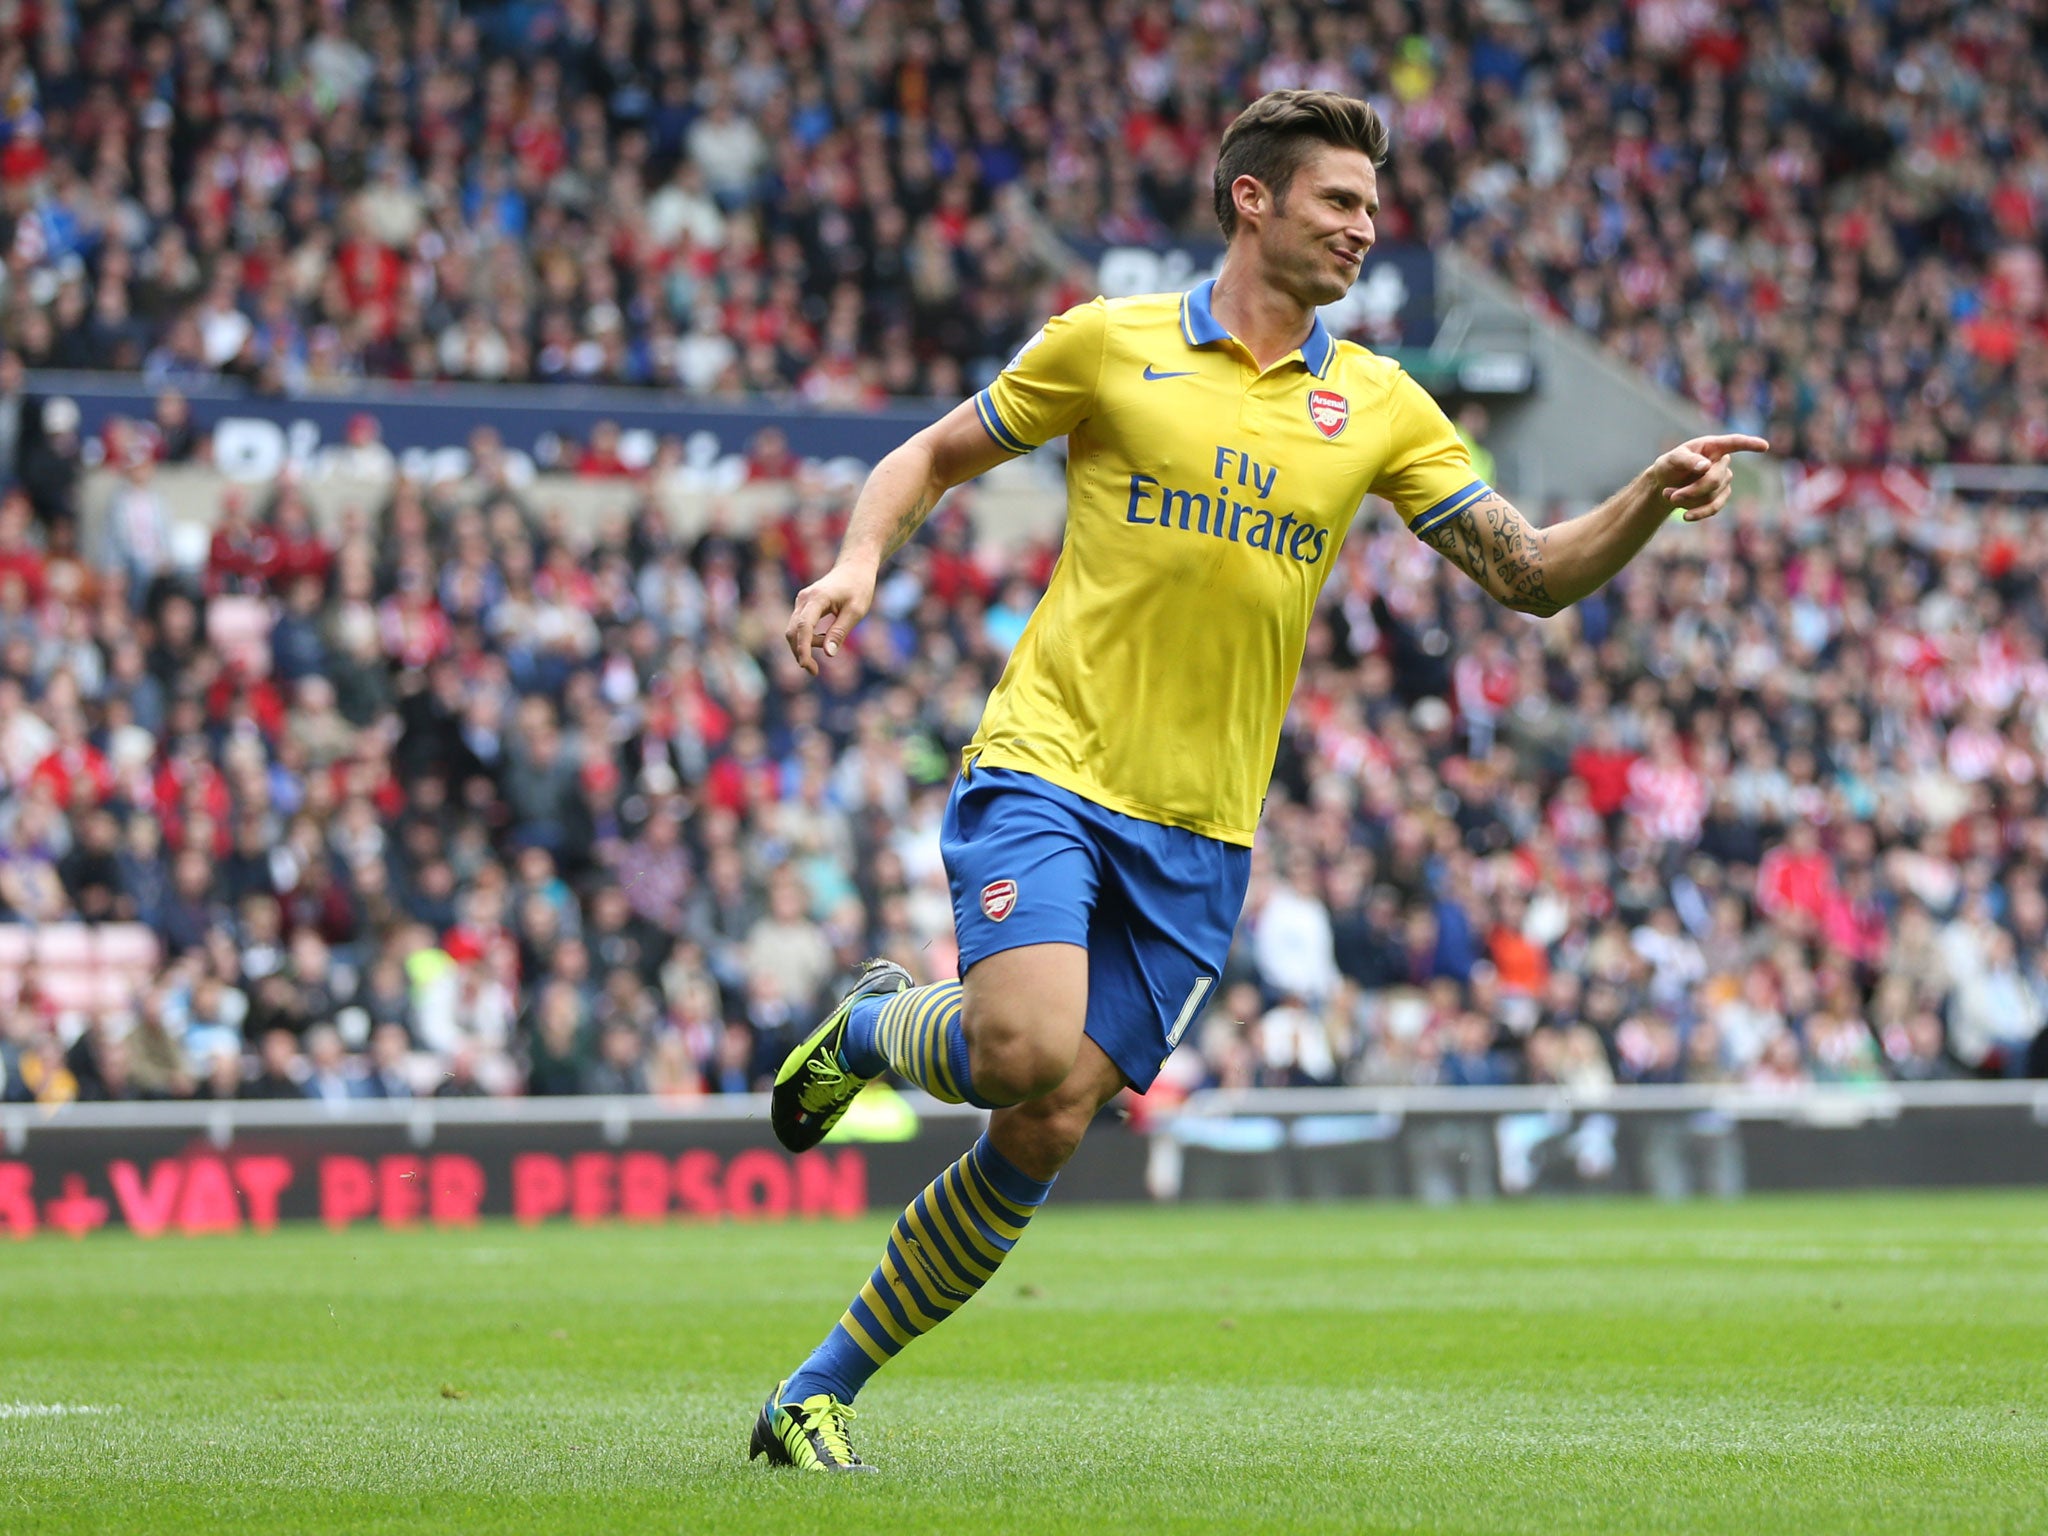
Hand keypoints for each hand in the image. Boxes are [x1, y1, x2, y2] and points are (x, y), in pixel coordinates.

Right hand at [784, 558, 877, 675]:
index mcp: (817, 598)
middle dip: (800, 653)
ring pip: (794, 630)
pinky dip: (808, 638)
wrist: (854, 568)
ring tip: (830, 644)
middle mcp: (804, 599)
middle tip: (814, 671)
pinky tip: (825, 639)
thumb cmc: (859, 588)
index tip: (805, 666)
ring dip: (807, 645)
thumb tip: (829, 654)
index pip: (804, 627)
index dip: (802, 648)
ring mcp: (801, 602)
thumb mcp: (856, 611)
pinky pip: (799, 627)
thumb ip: (840, 632)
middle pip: (793, 631)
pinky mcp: (803, 606)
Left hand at [1650, 434, 1770, 522]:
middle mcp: (1722, 462)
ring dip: (1688, 500)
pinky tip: (1685, 516)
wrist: (1665, 485)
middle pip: (1715, 479)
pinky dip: (1697, 513)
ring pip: (1712, 496)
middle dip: (1692, 490)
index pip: (1734, 443)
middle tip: (1670, 496)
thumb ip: (1686, 460)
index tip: (1764, 446)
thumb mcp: (1671, 459)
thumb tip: (1706, 466)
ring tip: (1669, 496)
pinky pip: (1714, 508)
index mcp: (1712, 446)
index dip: (1749, 444)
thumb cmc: (1669, 466)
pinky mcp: (1721, 497)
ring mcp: (1724, 480)